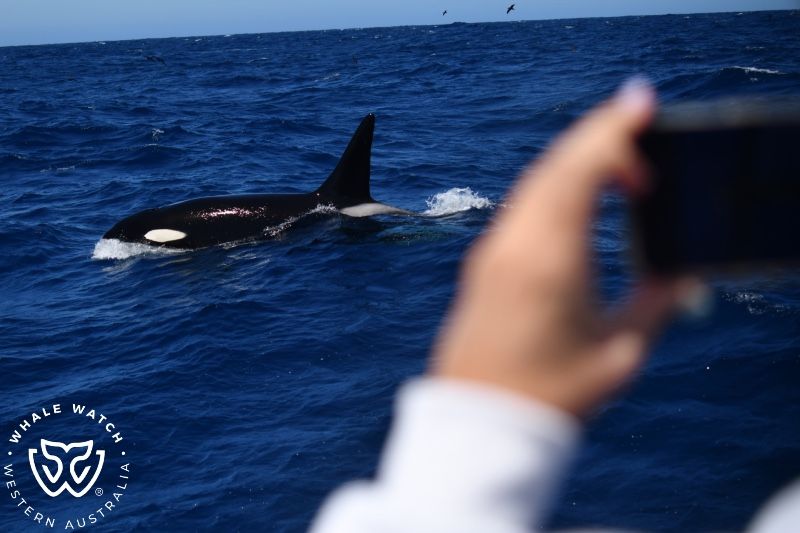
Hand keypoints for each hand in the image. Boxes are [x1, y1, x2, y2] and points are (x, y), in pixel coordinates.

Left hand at [432, 80, 687, 417]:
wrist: (479, 422)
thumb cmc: (548, 395)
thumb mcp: (618, 354)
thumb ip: (655, 307)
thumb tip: (680, 277)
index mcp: (550, 257)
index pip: (580, 170)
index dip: (613, 131)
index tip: (641, 106)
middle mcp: (515, 243)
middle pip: (555, 165)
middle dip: (597, 134)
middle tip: (637, 119)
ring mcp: (493, 251)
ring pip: (535, 182)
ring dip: (573, 159)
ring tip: (616, 158)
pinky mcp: (484, 263)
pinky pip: (520, 205)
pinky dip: (552, 184)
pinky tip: (575, 196)